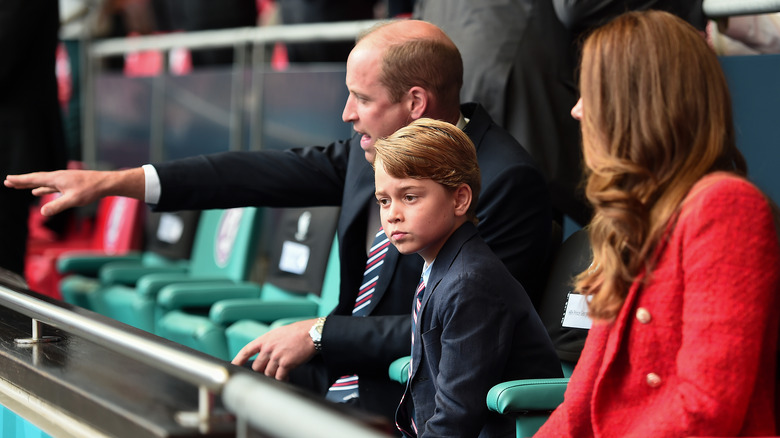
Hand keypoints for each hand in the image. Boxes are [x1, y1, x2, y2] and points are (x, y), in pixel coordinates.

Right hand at [4, 168, 144, 215]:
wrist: (105, 183)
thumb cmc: (91, 190)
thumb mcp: (73, 200)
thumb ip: (58, 206)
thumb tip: (43, 213)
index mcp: (56, 179)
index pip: (34, 179)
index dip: (20, 180)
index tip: (8, 179)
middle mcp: (57, 177)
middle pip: (35, 179)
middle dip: (21, 181)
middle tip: (7, 182)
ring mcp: (63, 180)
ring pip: (42, 182)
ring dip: (30, 184)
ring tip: (19, 186)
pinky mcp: (68, 184)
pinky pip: (50, 186)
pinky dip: (42, 188)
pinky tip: (38, 192)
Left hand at [231, 319, 317, 380]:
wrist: (311, 333)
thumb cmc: (298, 332)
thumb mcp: (278, 333)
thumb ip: (269, 343)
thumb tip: (264, 354)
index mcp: (265, 339)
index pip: (247, 351)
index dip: (238, 359)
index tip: (233, 366)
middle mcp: (268, 348)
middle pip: (257, 367)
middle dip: (263, 371)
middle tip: (271, 370)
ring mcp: (276, 356)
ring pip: (268, 373)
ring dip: (274, 375)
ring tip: (281, 374)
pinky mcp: (286, 363)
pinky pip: (279, 377)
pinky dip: (282, 379)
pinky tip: (287, 377)